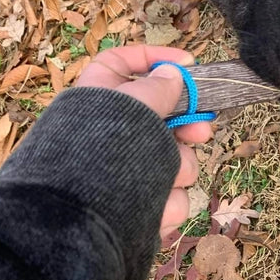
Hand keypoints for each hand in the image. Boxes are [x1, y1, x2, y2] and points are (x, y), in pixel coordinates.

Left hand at [76, 45, 213, 243]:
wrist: (77, 222)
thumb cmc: (99, 154)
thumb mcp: (134, 105)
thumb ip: (157, 87)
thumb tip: (173, 76)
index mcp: (99, 98)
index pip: (121, 62)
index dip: (154, 58)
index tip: (189, 64)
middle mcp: (113, 133)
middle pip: (163, 118)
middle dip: (187, 128)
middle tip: (201, 132)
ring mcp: (127, 171)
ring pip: (174, 160)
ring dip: (177, 169)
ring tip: (164, 179)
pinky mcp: (139, 205)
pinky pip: (170, 198)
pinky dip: (167, 204)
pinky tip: (157, 209)